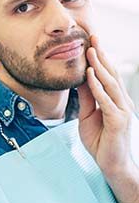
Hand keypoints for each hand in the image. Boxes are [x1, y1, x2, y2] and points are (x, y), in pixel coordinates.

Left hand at [77, 35, 138, 202]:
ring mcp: (122, 111)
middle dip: (102, 55)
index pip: (108, 75)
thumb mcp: (88, 114)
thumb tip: (80, 78)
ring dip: (100, 66)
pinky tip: (91, 74)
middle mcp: (122, 102)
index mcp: (115, 99)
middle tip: (94, 37)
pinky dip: (97, 86)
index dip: (101, 58)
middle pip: (111, 74)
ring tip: (91, 50)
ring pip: (110, 84)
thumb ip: (86, 97)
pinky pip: (105, 101)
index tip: (92, 43)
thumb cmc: (100, 140)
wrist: (111, 165)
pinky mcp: (118, 121)